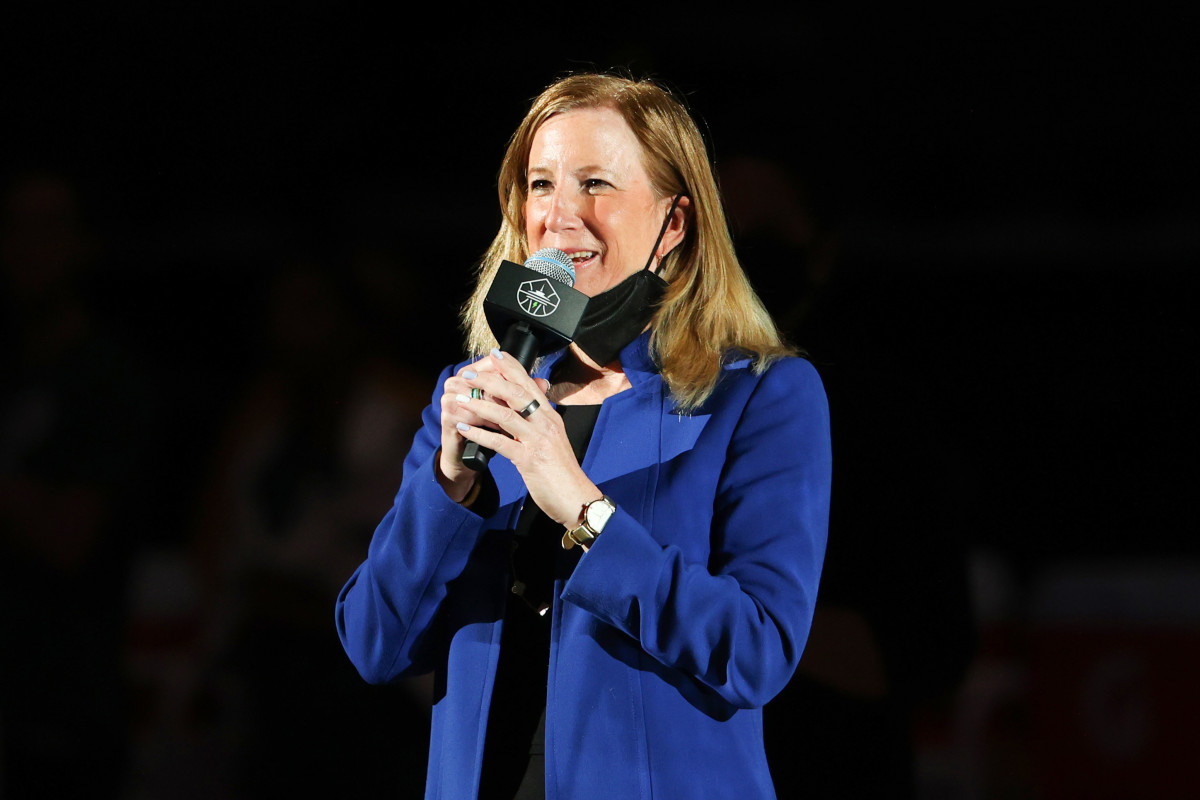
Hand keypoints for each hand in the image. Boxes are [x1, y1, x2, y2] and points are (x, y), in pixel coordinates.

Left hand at [449, 349, 598, 525]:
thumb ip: (537, 421)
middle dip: (489, 379)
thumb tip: (521, 406)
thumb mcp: (551, 439)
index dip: (511, 367)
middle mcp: (546, 423)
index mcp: (550, 416)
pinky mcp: (529, 460)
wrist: (575, 497)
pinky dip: (479, 434)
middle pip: (516, 392)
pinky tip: (463, 429)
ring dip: (479, 404)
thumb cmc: (561, 470)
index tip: (494, 354)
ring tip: (460, 399)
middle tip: (468, 373)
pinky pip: (499, 442)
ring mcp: (538, 440)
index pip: (530, 383)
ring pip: (505, 414)